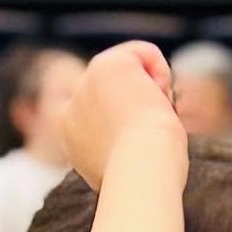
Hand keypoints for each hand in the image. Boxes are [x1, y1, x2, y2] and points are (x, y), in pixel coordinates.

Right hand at [61, 42, 185, 190]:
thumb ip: (120, 149)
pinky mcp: (104, 65)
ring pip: (131, 73)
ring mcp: (85, 84)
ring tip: (156, 118)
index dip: (130, 126)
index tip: (142, 146)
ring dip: (151, 92)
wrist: (141, 170)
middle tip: (152, 134)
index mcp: (72, 137)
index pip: (107, 117)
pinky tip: (160, 96)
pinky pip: (143, 53)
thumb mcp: (126, 167)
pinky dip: (160, 70)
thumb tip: (131, 139)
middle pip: (119, 94)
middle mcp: (72, 108)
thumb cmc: (145, 178)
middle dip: (140, 108)